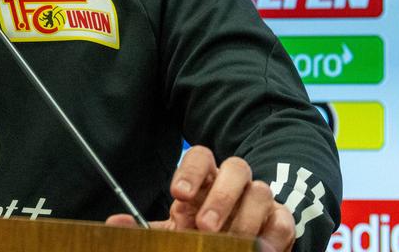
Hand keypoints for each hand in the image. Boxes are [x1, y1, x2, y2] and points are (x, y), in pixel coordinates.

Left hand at [105, 146, 294, 251]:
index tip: (178, 194)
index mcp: (206, 179)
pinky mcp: (280, 220)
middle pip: (236, 167)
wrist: (234, 249)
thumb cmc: (200, 236)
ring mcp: (260, 199)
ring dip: (245, 218)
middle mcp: (234, 182)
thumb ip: (147, 229)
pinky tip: (258, 248)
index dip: (190, 170)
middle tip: (205, 226)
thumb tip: (115, 223)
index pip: (200, 157)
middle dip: (221, 196)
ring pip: (261, 190)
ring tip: (231, 242)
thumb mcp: (173, 233)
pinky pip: (283, 220)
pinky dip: (273, 234)